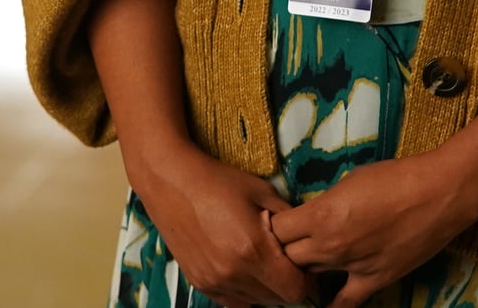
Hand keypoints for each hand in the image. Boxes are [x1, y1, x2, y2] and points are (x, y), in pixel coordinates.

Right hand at [125, 141, 312, 307]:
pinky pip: (233, 300)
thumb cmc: (219, 182)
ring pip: (255, 302)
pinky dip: (244, 290)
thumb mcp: (263, 192)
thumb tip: (305, 238)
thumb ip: (289, 220)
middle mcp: (233, 273)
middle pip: (276, 300)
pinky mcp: (199, 283)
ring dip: (265, 288)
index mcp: (253, 250)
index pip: (294, 290)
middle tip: (284, 259)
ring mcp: (214, 282)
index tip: (303, 263)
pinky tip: (243, 266)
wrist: (171, 182)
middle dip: (287, 283)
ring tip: (262, 260)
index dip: (305, 279)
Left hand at [269, 151, 476, 306]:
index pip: (276, 230)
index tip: (277, 221)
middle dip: (284, 248)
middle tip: (291, 240)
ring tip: (308, 259)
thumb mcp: (349, 180)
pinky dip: (331, 304)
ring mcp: (351, 267)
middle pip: (287, 257)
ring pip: (310, 277)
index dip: (273, 225)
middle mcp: (330, 246)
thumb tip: (311, 215)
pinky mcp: (373, 281)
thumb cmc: (395, 177)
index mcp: (321, 215)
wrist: (439, 193)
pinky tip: (322, 301)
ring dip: (306, 268)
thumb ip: (324, 203)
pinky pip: (344, 303)